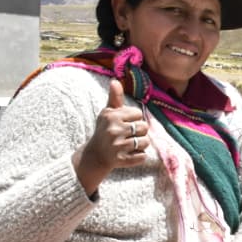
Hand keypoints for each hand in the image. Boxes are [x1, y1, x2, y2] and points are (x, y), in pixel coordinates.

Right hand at [72, 79, 148, 194]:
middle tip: (126, 135)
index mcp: (112, 116)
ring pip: (145, 142)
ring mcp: (117, 146)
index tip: (124, 124)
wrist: (95, 155)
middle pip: (144, 127)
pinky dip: (138, 157)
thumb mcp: (108, 113)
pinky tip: (128, 154)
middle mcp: (114, 130)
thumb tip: (115, 81)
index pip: (139, 114)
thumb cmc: (105, 130)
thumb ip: (114, 98)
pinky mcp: (121, 160)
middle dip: (139, 132)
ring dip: (139, 145)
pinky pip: (142, 157)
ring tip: (128, 145)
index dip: (134, 119)